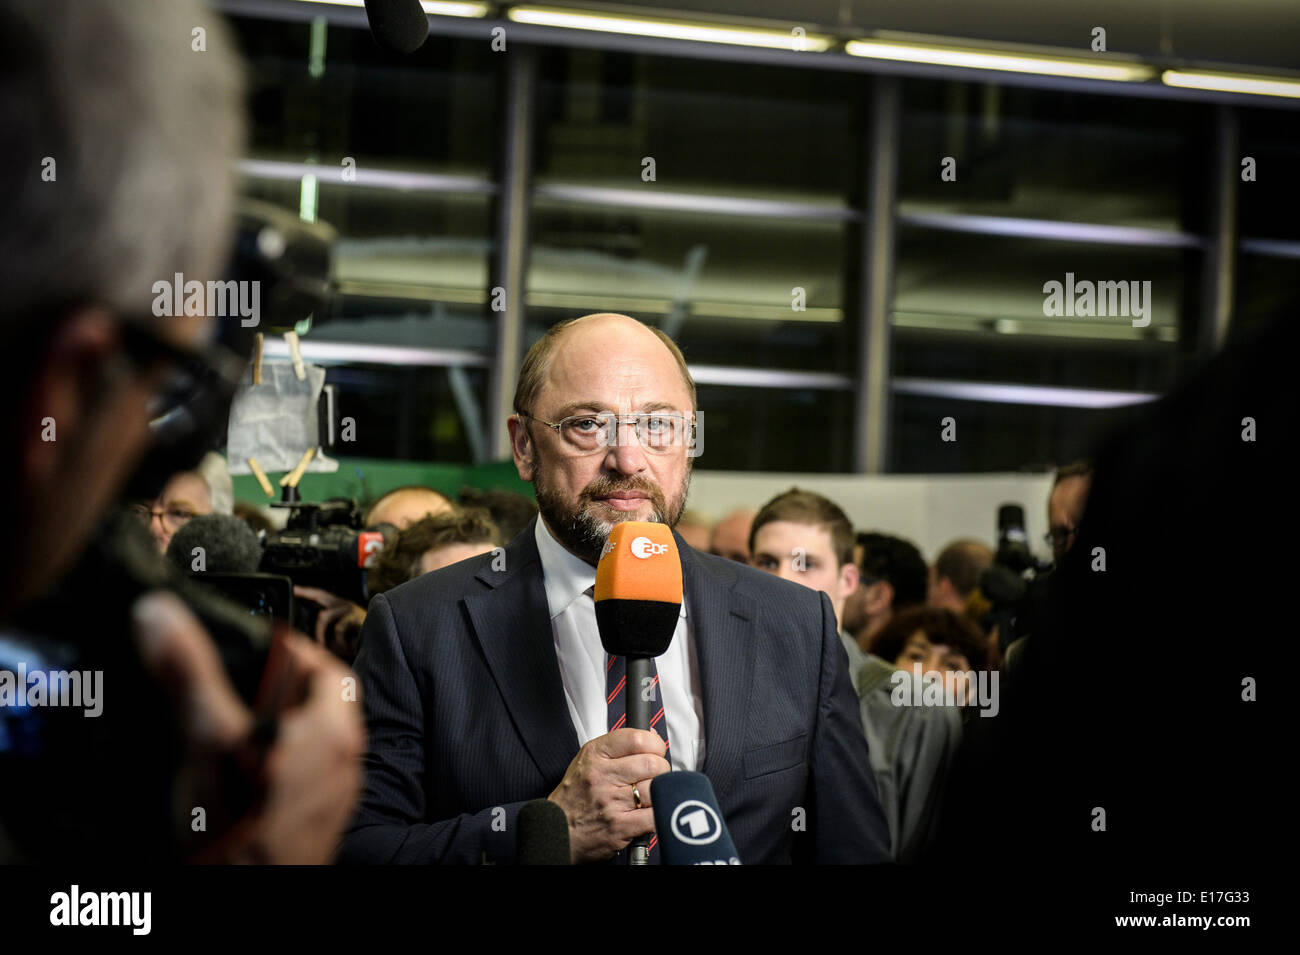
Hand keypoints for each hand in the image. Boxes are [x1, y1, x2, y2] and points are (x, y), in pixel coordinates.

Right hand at [132, 590, 364, 863]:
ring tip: (229, 724)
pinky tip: (234, 776)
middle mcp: (343, 761)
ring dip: (270, 727)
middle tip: (239, 681)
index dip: (289, 647)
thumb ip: (188, 673)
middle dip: (275, 688)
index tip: (258, 642)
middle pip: (315, 703)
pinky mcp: (308, 824)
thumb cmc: (245, 836)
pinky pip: (294, 778)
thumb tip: (162, 617)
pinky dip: (267, 765)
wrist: (252, 902)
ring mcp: (329, 795)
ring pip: (305, 741)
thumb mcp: (209, 740)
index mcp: (335, 731)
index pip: (325, 665)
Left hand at [294, 585, 365, 658]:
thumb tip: (310, 638)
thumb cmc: (357, 640)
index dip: (307, 592)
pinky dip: (339, 641)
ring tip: (323, 647)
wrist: (377, 644)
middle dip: (307, 593)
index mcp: (339, 607)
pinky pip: (339, 627)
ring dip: (320, 633)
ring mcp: (349, 609)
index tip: (295, 589)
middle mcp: (344, 605)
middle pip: (320, 595)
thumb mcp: (337, 637)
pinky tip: (346, 647)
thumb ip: (326, 634)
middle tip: (296, 592)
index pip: (320, 596)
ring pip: (324, 615)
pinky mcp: (355, 617)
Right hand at [548, 729, 669, 863]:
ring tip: (651, 795)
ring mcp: (612, 802)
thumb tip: (651, 735)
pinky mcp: (620, 827)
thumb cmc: (573, 797)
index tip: (656, 751)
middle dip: (662, 770)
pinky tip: (651, 812)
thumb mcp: (587, 761)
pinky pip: (655, 816)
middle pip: (653, 764)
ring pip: (657, 789)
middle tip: (656, 775)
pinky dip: (660, 814)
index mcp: (596, 755)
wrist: (556, 832)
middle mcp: (603, 776)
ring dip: (660, 792)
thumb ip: (618, 747)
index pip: (637, 738)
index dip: (655, 744)